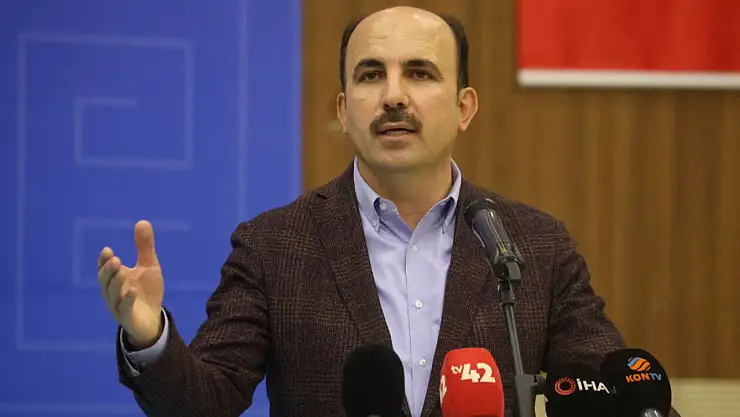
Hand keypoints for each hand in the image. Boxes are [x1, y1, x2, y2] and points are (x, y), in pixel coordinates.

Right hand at [98, 220, 164, 349]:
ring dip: (116, 283)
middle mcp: (113, 292)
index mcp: (116, 278)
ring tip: (122, 271)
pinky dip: (128, 300)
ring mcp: (119, 306)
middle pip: (105, 281)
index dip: (104, 261)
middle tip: (115, 259)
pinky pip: (125, 309)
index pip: (105, 268)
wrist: (153, 318)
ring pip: (112, 295)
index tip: (108, 250)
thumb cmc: (146, 291)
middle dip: (108, 270)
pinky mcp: (128, 317)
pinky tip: (133, 291)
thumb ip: (144, 247)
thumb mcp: (148, 266)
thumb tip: (142, 221)